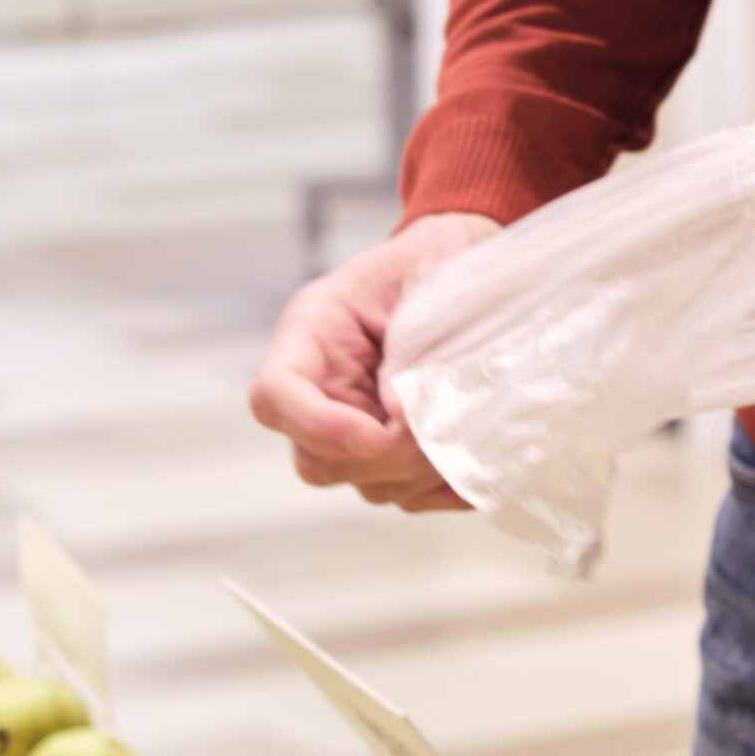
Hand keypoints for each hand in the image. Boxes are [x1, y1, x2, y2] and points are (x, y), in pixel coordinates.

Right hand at [249, 210, 500, 510]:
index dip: (319, 427)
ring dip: (420, 472)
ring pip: (366, 485)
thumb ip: (415, 338)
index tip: (378, 432)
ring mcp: (355, 427)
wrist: (458, 262)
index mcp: (311, 334)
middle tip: (443, 428)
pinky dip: (445, 484)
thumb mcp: (429, 276)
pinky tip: (480, 452)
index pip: (274, 398)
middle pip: (316, 460)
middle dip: (383, 458)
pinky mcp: (392, 453)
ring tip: (469, 430)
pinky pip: (409, 494)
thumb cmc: (436, 261)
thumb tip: (403, 414)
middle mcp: (322, 389)